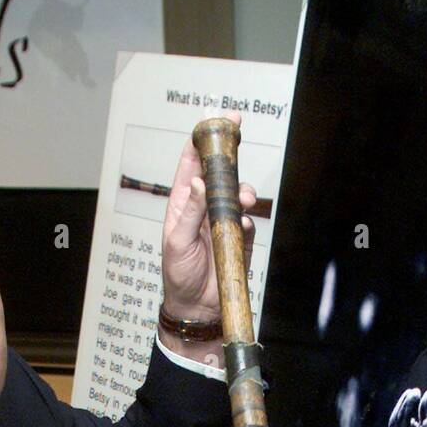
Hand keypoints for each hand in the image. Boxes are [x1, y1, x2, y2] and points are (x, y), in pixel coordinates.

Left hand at [160, 111, 256, 321]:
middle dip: (229, 151)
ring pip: (237, 194)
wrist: (195, 309)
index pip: (192, 164)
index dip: (201, 139)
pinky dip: (249, 220)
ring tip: (245, 197)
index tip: (213, 117)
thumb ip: (190, 211)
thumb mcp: (177, 241)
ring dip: (243, 190)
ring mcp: (222, 223)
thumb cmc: (178, 275)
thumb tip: (200, 182)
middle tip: (237, 129)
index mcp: (183, 203)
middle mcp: (203, 208)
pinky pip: (247, 223)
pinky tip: (245, 225)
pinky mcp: (238, 240)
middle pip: (219, 172)